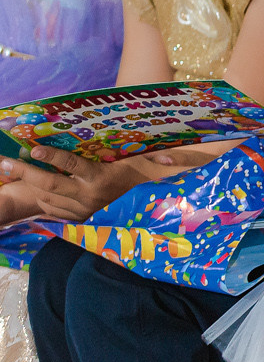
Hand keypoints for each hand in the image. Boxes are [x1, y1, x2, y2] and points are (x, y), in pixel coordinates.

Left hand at [0, 148, 147, 221]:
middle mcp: (89, 196)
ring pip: (47, 198)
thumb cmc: (144, 174)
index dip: (52, 156)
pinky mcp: (81, 217)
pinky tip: (33, 188)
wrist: (149, 205)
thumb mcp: (142, 159)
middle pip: (50, 183)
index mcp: (102, 179)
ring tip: (11, 172)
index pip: (71, 165)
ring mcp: (83, 209)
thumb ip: (140, 151)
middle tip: (3, 162)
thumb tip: (151, 144)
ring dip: (27, 185)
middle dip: (24, 172)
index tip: (33, 148)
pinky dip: (40, 198)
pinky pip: (53, 209)